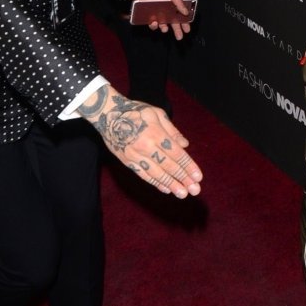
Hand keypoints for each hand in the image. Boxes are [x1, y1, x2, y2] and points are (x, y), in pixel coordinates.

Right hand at [78, 84, 202, 197]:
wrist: (107, 114)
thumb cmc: (135, 111)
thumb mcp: (156, 113)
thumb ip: (172, 130)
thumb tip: (185, 145)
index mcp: (155, 133)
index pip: (176, 153)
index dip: (188, 166)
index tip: (198, 176)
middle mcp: (146, 146)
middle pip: (168, 166)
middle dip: (183, 179)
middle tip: (195, 190)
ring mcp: (135, 155)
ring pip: (156, 173)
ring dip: (171, 184)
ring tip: (182, 194)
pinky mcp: (127, 161)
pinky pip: (143, 175)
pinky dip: (155, 183)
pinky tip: (166, 189)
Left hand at [133, 0, 191, 38]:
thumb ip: (179, 2)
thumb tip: (186, 13)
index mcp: (173, 5)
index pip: (180, 15)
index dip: (184, 23)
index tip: (187, 30)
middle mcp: (166, 10)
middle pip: (173, 23)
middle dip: (177, 30)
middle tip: (180, 37)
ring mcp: (157, 14)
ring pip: (163, 25)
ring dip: (165, 29)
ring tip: (165, 29)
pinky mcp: (149, 16)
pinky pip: (152, 24)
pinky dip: (154, 26)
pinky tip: (155, 23)